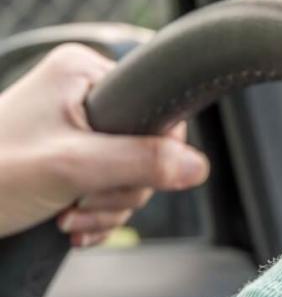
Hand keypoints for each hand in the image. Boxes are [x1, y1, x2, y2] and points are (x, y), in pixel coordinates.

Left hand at [0, 44, 209, 244]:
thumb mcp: (71, 168)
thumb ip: (140, 163)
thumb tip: (198, 167)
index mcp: (83, 72)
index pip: (158, 111)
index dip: (152, 155)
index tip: (115, 180)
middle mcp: (82, 93)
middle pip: (146, 148)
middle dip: (119, 189)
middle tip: (81, 202)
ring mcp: (75, 126)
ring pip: (129, 173)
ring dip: (105, 206)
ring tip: (68, 216)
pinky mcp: (69, 157)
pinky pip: (109, 186)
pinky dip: (96, 213)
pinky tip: (72, 224)